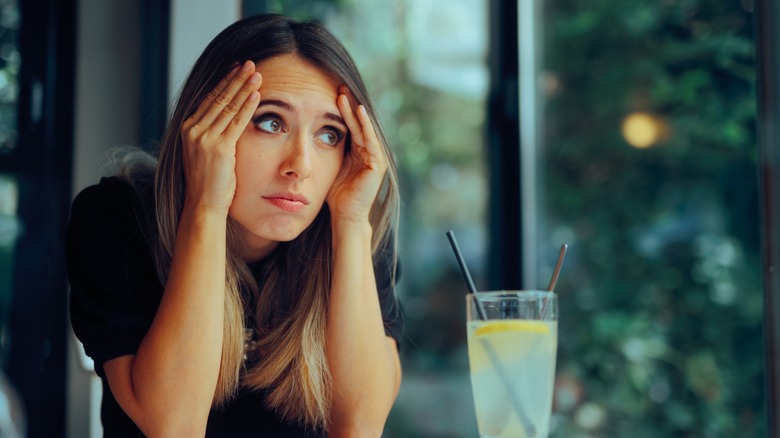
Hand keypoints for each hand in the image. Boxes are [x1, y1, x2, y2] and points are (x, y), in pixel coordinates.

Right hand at [180, 61, 261, 213]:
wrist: (203, 204)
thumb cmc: (209, 183)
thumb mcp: (205, 154)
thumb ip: (212, 135)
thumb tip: (227, 121)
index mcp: (188, 129)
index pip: (209, 99)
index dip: (224, 82)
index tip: (236, 68)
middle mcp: (193, 130)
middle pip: (218, 97)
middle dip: (235, 78)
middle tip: (249, 63)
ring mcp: (204, 138)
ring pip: (227, 106)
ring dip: (243, 87)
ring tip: (256, 73)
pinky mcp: (218, 148)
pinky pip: (236, 122)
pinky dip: (247, 107)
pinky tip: (256, 95)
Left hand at [327, 87, 388, 226]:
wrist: (345, 216)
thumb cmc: (335, 196)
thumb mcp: (329, 167)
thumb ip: (327, 152)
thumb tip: (309, 135)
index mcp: (359, 152)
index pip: (351, 125)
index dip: (342, 109)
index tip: (331, 92)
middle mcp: (370, 152)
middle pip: (359, 123)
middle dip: (349, 105)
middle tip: (339, 85)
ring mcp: (376, 158)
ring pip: (364, 128)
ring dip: (355, 111)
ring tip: (345, 94)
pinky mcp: (378, 164)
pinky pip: (370, 140)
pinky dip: (364, 125)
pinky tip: (357, 111)